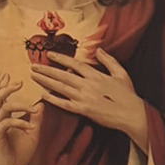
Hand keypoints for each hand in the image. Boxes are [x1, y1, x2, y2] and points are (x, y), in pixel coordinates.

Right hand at [0, 74, 43, 164]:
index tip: (7, 74)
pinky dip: (21, 122)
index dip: (3, 86)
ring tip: (33, 108)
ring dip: (20, 105)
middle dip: (6, 88)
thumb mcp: (32, 134)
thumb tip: (40, 105)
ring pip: (2, 108)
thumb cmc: (17, 153)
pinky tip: (31, 126)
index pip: (2, 98)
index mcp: (4, 118)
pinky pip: (6, 123)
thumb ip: (35, 120)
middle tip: (19, 82)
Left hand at [30, 49, 148, 151]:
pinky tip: (43, 95)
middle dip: (47, 70)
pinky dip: (53, 99)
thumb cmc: (127, 95)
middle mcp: (87, 85)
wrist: (131, 114)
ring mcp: (84, 98)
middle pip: (63, 75)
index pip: (74, 64)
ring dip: (46, 81)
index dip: (61, 59)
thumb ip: (108, 60)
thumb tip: (98, 50)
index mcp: (96, 75)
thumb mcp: (121, 73)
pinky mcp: (83, 110)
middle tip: (33, 66)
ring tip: (34, 76)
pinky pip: (65, 104)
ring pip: (61, 88)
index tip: (49, 55)